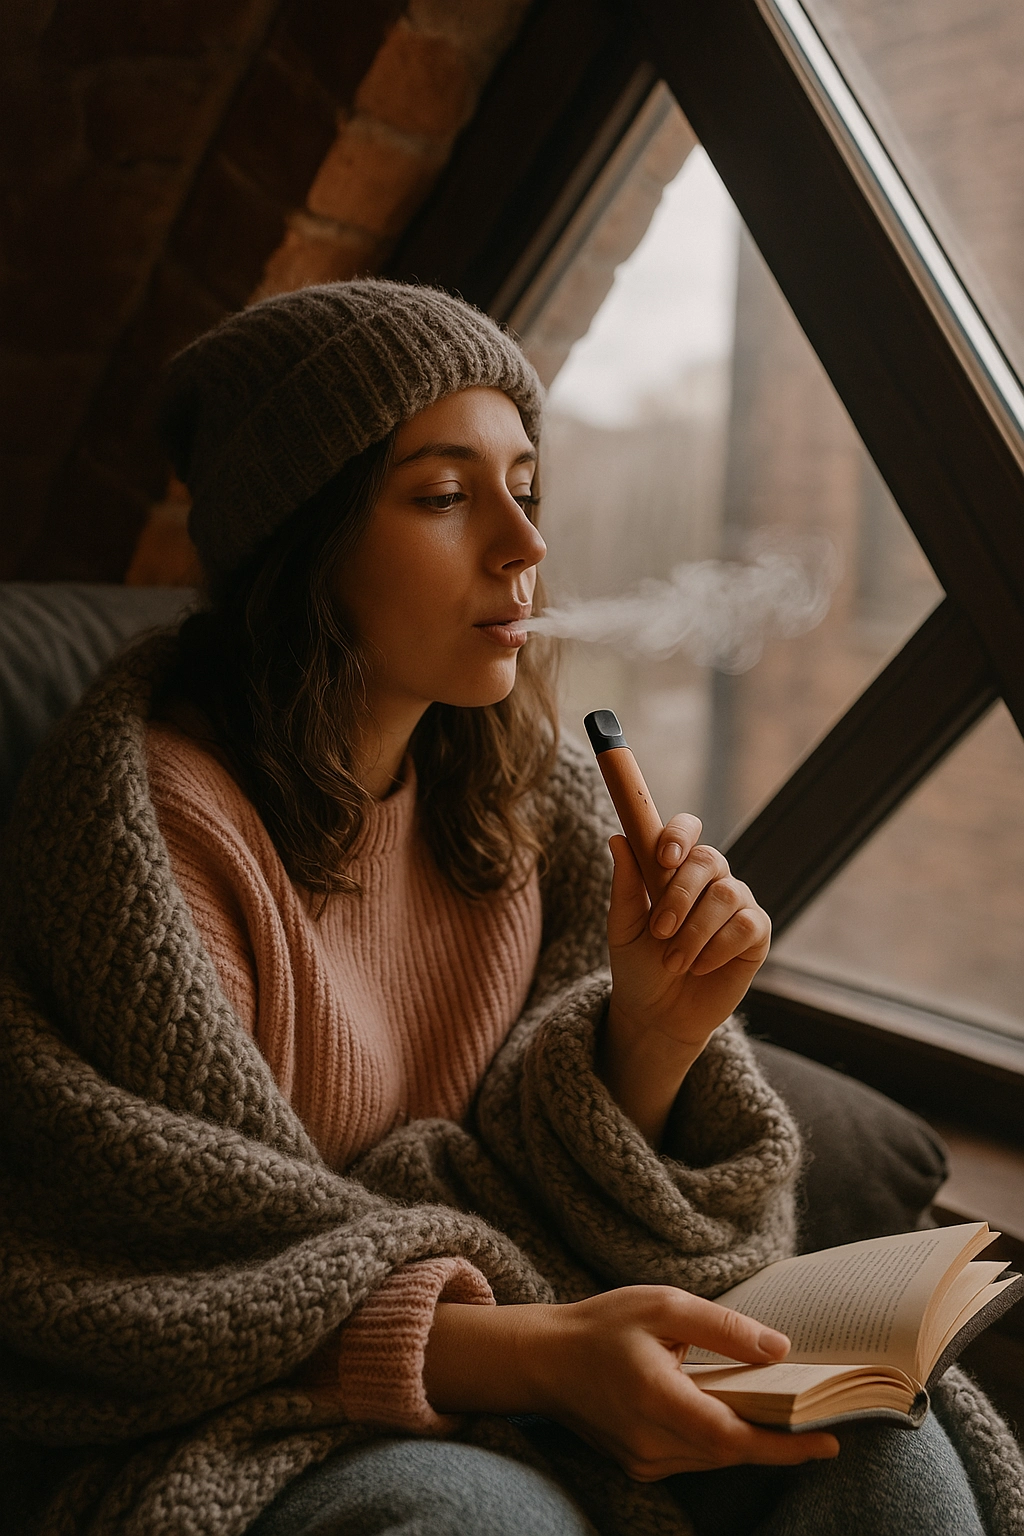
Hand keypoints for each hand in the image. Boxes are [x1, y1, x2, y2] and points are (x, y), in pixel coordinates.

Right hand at [423, 1287, 839, 1478]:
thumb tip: (779, 1349)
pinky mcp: (640, 1465)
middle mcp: (650, 1442)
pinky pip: (694, 1458)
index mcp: (656, 1398)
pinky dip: (722, 1441)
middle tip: (823, 1419)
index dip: (784, 1445)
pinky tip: (738, 1415)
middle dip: (779, 1440)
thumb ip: (723, 1328)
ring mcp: (643, 1460)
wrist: (543, 1361)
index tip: (828, 1443)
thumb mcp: (663, 1306)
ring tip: (790, 1416)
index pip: (733, 1437)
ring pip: (714, 1458)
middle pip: (731, 1451)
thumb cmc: (602, 1326)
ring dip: (752, 1441)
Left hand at [604, 816, 770, 1143]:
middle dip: (681, 895)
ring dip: (695, 931)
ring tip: (674, 962)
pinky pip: (746, 926)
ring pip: (727, 894)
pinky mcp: (756, 935)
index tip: (664, 858)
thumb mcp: (624, 927)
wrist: (658, 1015)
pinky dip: (718, 948)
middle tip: (660, 931)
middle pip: (709, 859)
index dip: (680, 834)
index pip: (687, 829)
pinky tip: (701, 966)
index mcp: (676, 869)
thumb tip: (618, 838)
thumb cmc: (638, 965)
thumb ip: (625, 884)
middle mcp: (711, 880)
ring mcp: (737, 905)